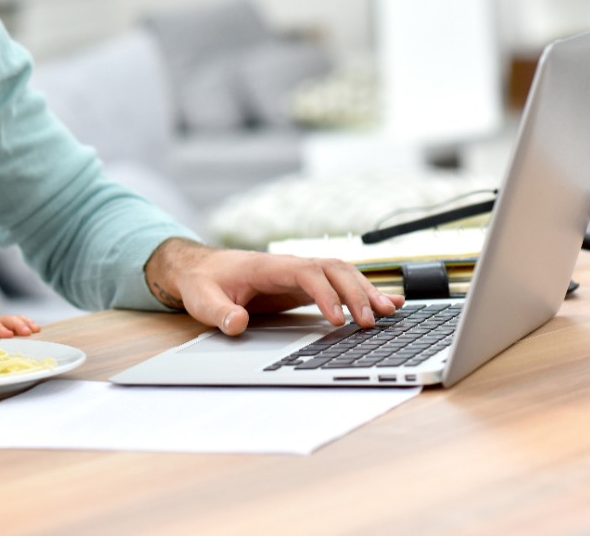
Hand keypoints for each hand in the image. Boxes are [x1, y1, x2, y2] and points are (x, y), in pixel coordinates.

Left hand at [0, 314, 40, 339]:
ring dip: (24, 323)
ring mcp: (1, 327)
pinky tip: (36, 329)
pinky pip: (19, 322)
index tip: (9, 335)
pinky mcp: (9, 330)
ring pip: (12, 320)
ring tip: (35, 330)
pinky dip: (28, 324)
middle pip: (3, 320)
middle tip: (27, 333)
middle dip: (16, 324)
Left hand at [144, 239, 402, 335]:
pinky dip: (363, 292)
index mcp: (268, 267)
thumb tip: (237, 324)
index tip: (337, 320)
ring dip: (365, 291)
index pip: (306, 273)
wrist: (201, 268)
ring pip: (342, 273)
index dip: (325, 294)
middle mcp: (290, 265)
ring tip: (389, 312)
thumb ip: (219, 313)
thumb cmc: (203, 282)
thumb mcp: (202, 300)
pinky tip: (387, 303)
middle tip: (370, 322)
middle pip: (333, 269)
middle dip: (355, 293)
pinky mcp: (304, 285)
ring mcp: (299, 274)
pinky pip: (338, 284)